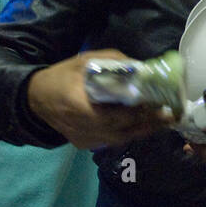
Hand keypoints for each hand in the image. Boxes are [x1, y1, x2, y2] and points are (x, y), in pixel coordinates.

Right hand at [26, 49, 176, 149]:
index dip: (139, 112)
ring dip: (142, 130)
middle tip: (170, 115)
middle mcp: (84, 128)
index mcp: (80, 107)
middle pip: (123, 130)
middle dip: (148, 122)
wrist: (35, 99)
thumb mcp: (84, 61)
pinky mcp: (86, 145)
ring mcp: (85, 139)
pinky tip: (143, 125)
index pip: (116, 115)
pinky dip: (128, 133)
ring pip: (120, 139)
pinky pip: (112, 141)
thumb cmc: (61, 77)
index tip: (160, 103)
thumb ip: (113, 62)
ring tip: (163, 121)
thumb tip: (141, 66)